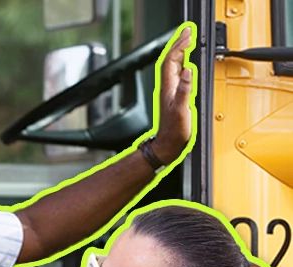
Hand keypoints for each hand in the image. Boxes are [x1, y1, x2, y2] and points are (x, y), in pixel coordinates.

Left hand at [152, 25, 194, 161]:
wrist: (168, 145)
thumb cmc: (174, 131)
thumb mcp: (182, 109)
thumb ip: (184, 90)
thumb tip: (187, 70)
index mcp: (169, 88)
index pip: (172, 61)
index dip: (179, 47)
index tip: (188, 36)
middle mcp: (168, 88)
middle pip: (171, 60)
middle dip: (178, 44)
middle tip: (187, 32)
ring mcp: (171, 92)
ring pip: (173, 66)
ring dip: (180, 53)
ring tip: (187, 42)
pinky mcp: (175, 97)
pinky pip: (177, 75)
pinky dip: (182, 65)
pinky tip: (187, 64)